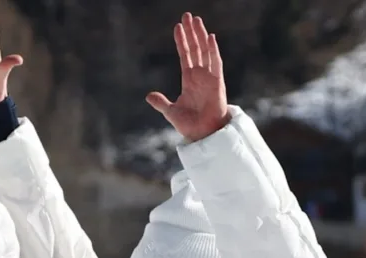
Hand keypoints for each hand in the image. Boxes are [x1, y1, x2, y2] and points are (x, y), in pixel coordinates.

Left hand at [146, 13, 229, 142]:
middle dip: (191, 32)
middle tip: (187, 15)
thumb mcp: (170, 111)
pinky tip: (209, 37)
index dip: (182, 41)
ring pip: (205, 50)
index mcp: (189, 79)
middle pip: (195, 48)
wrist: (203, 133)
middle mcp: (200, 75)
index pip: (185, 55)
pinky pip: (216, 62)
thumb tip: (148, 95)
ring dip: (200, 35)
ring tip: (196, 20)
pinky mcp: (217, 82)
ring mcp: (209, 77)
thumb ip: (161, 102)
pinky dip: (212, 50)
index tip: (177, 27)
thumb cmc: (190, 124)